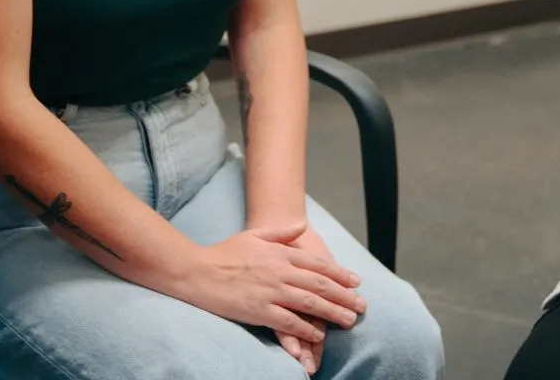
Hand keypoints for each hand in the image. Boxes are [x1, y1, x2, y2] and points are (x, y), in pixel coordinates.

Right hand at [175, 222, 365, 345]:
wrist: (197, 271)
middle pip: (320, 285)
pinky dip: (306, 328)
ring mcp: (270, 291)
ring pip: (310, 303)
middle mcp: (280, 271)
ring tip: (349, 320)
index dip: (339, 274)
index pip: (317, 265)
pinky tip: (318, 334)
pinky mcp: (259, 310)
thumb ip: (281, 232)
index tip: (356, 282)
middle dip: (344, 296)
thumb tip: (302, 226)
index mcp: (280, 253)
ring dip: (332, 312)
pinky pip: (289, 322)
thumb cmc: (224, 253)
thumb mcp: (254, 235)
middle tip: (362, 305)